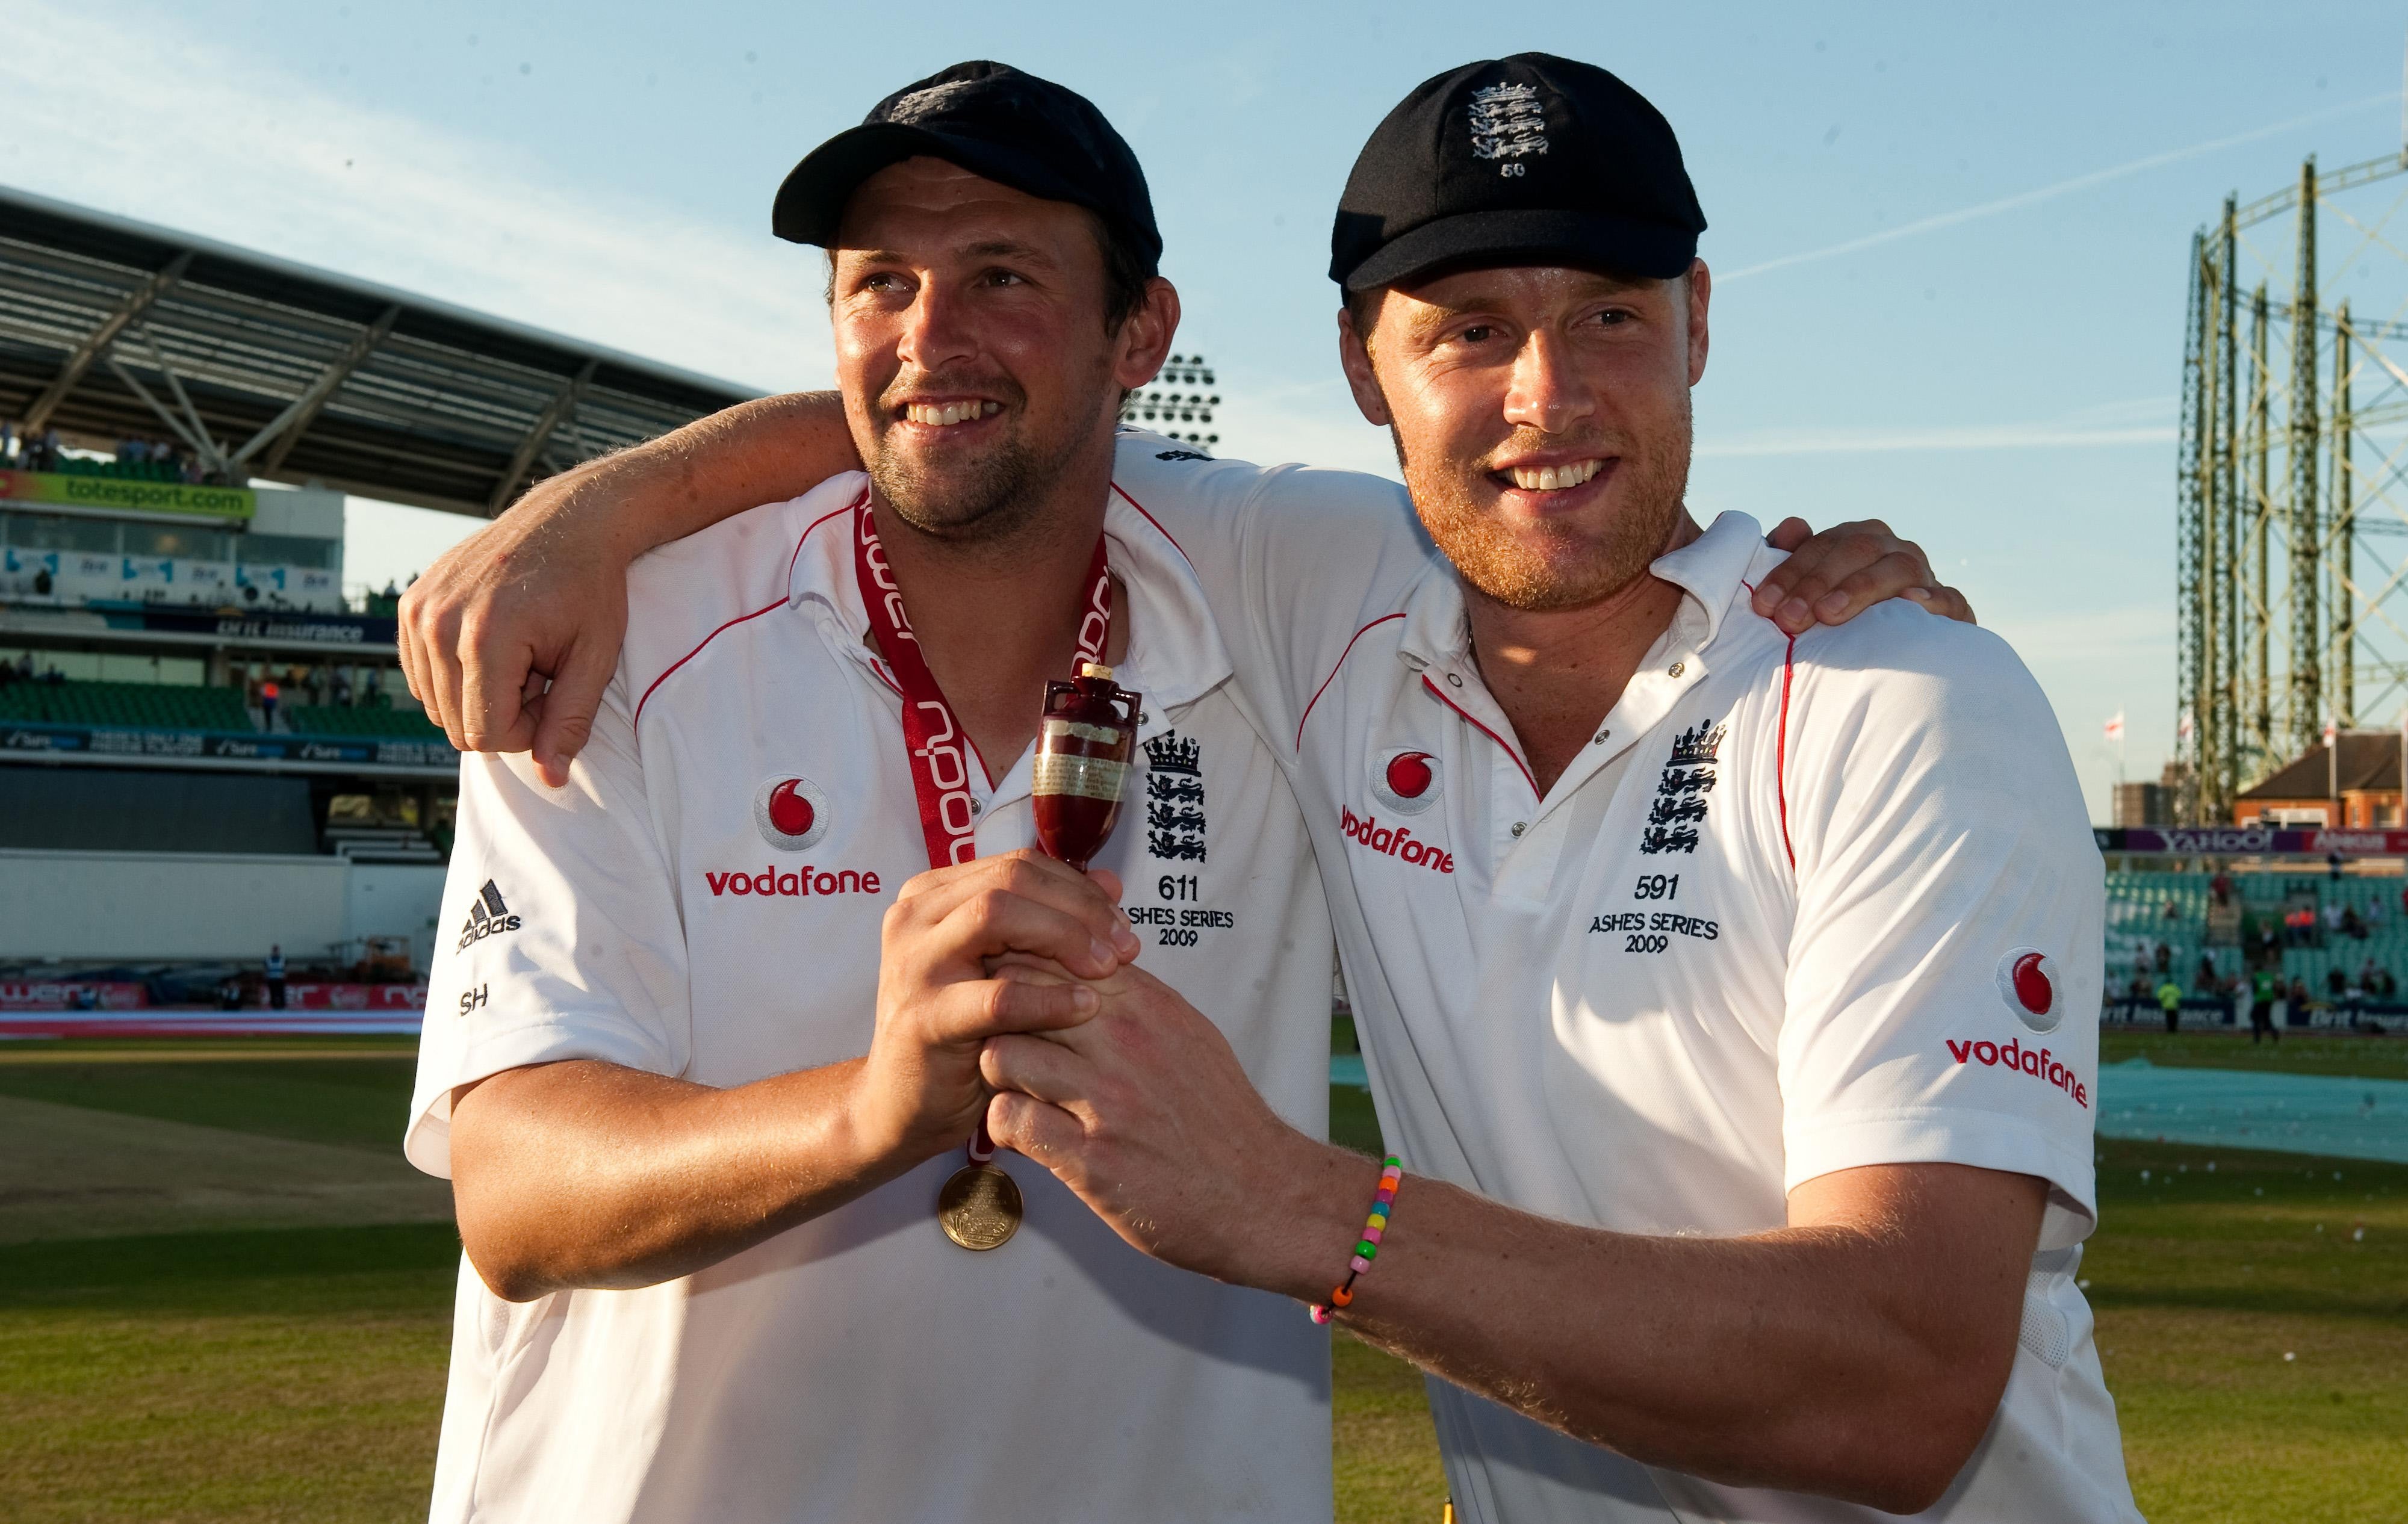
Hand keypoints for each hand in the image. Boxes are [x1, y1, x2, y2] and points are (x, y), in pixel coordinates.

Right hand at [399, 469, 634, 786]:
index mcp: (486, 638)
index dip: (527, 732)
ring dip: (480, 695)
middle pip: (457, 725)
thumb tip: (550, 778)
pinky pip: (422, 676)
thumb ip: (570, 722)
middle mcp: (440, 624)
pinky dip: (456, 675)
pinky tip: (493, 644)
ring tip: (520, 655)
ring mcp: (419, 611)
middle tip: (541, 673)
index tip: (554, 694)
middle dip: (504, 715)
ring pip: (436, 705)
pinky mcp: (410, 604)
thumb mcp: (595, 658)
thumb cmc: (589, 585)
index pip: (486, 734)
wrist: (568, 520)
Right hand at [858, 852, 1140, 1163]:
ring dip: (1064, 937)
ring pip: (995, 916)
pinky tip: (1086, 1007)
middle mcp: (914, 917)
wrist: (903, 1106)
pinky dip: (1049, 999)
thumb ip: (1051, 920)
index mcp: (933, 895)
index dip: (1078, 887)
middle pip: (1010, 879)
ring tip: (1108, 969)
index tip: (1121, 922)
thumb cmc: (965, 1033)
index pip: (1018, 864)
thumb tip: (1111, 882)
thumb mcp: (1008, 966)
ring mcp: (913, 964)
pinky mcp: (923, 1018)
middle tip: (1125, 944)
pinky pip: (997, 997)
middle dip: (1078, 908)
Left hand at [981, 964, 1353, 1291]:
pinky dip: (1005, 1126)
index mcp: (1149, 1008)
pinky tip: (1027, 1132)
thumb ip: (1137, 999)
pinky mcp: (1091, 1160)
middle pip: (1020, 996)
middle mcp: (1126, 1046)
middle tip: (1007, 1042)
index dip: (1022, 970)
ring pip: (1003, 1055)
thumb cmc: (1223, 1120)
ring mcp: (1107, 1103)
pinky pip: (1011, 1121)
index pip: (1056, 956)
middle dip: (1000, 1016)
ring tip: (1019, 1090)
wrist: (1263, 1195)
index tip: (1017, 993)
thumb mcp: (1189, 1035)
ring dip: (1000, 1074)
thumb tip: (1091, 968)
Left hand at [1753, 518, 1974, 633]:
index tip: (1765, 604)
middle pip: (1858, 550)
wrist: (1893, 655)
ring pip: (1899, 567)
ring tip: (1829, 613)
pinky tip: (1910, 603)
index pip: (1823, 544)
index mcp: (1860, 539)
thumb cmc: (1839, 617)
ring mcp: (1925, 576)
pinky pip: (1950, 598)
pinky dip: (1933, 599)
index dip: (1790, 572)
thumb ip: (1795, 557)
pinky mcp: (1951, 609)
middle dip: (1818, 583)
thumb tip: (1792, 526)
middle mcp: (1894, 550)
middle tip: (1789, 618)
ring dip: (1861, 588)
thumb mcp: (1810, 588)